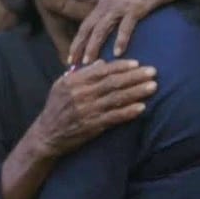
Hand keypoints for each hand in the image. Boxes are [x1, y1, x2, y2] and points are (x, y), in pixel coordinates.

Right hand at [29, 60, 156, 156]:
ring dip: (136, 92)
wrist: (47, 134)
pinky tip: (141, 108)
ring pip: (116, 98)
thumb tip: (101, 64)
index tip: (137, 64)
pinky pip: (113, 117)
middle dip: (134, 76)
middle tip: (153, 72)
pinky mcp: (92, 126)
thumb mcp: (61, 86)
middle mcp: (80, 94)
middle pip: (112, 83)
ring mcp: (87, 110)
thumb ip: (81, 74)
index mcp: (73, 82)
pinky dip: (128, 112)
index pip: (101, 71)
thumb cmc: (56, 108)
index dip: (120, 66)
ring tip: (152, 87)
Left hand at [68, 0, 182, 64]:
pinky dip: (120, 40)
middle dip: (79, 46)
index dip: (77, 42)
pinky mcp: (136, 8)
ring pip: (102, 28)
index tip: (71, 58)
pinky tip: (117, 53)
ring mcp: (121, 6)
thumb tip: (107, 33)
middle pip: (88, 28)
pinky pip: (125, 26)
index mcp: (104, 4)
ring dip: (94, 46)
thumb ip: (114, 15)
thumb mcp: (123, 1)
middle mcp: (108, 4)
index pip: (85, 25)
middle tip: (73, 63)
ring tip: (89, 62)